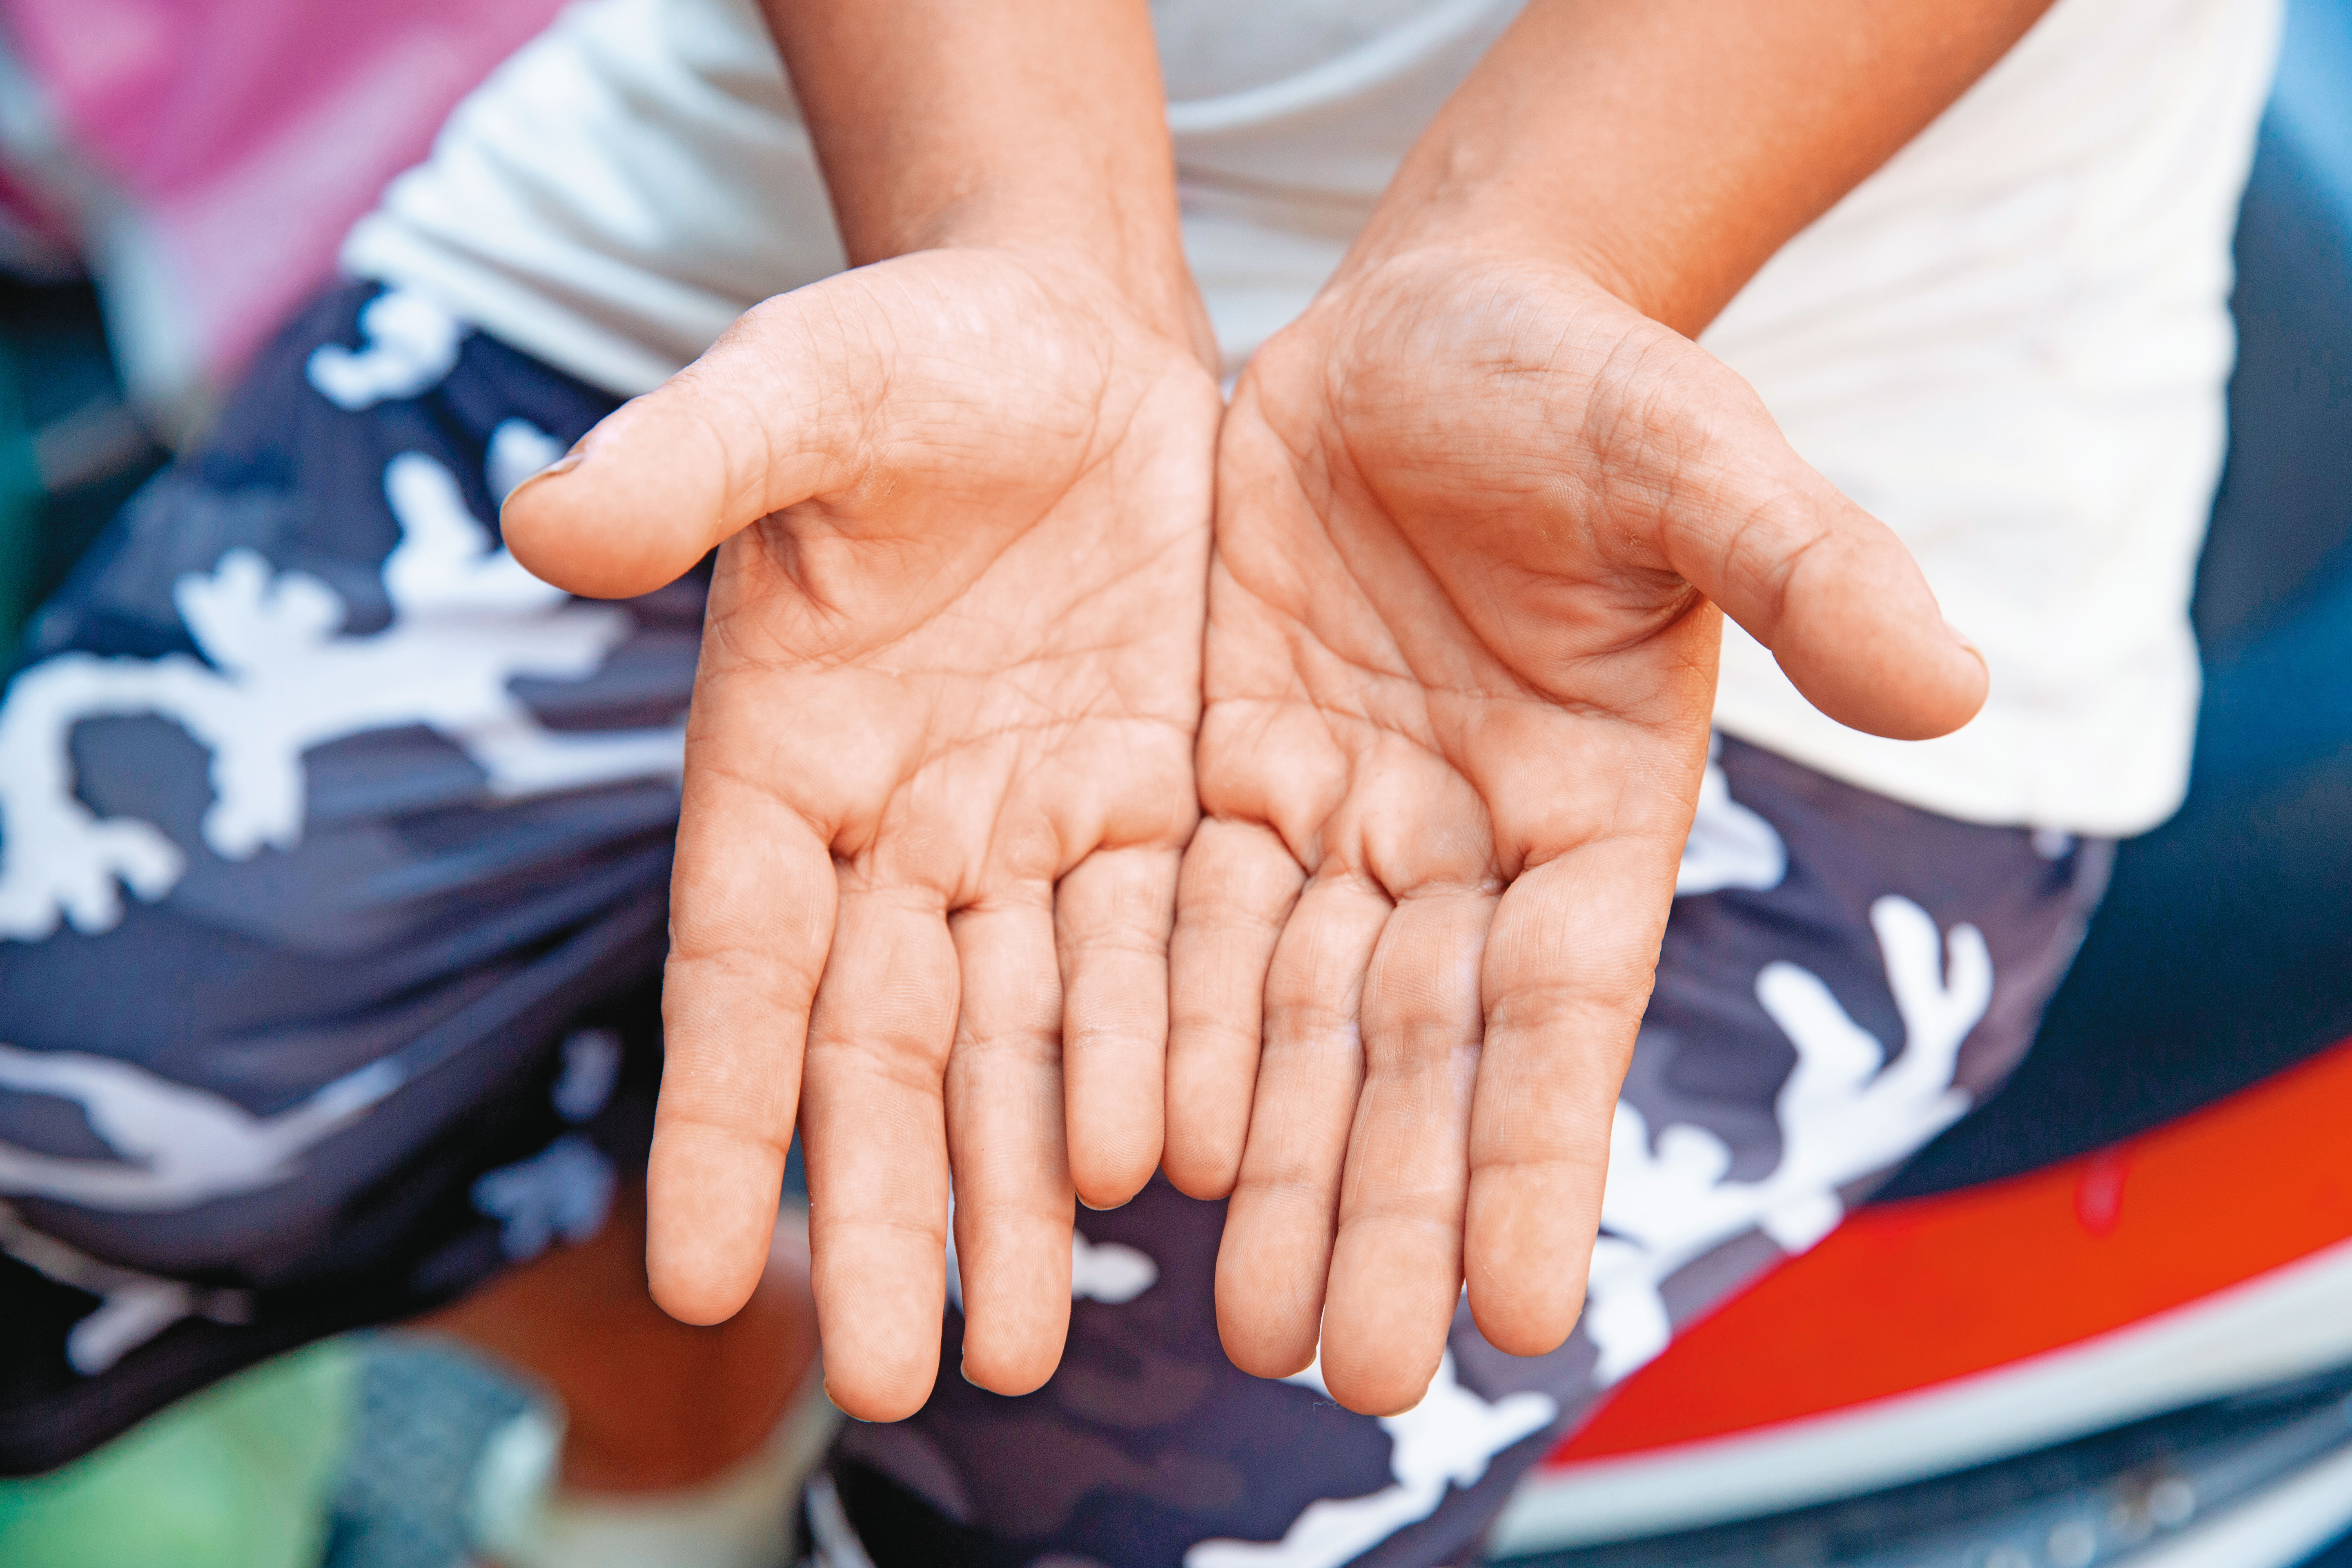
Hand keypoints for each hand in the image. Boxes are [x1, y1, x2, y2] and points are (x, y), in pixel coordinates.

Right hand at [502, 246, 1219, 1417]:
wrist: (1064, 335)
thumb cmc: (905, 353)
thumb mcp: (801, 388)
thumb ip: (691, 463)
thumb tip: (551, 519)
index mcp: (779, 762)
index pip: (740, 968)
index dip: (724, 1116)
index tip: (707, 1273)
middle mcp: (895, 831)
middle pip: (884, 1050)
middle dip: (895, 1209)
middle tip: (914, 1386)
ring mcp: (1024, 831)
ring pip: (1020, 1040)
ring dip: (1026, 1188)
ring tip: (1031, 1350)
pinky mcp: (1147, 805)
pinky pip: (1151, 958)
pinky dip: (1153, 1066)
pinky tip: (1174, 1186)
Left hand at [1165, 248, 1982, 1414]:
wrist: (1436, 322)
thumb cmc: (1588, 385)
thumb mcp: (1697, 459)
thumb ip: (1808, 571)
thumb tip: (1954, 684)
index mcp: (1593, 814)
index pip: (1563, 1016)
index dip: (1537, 1155)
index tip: (1519, 1316)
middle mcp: (1467, 851)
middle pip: (1416, 1058)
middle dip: (1385, 1209)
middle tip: (1350, 1377)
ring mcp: (1343, 819)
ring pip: (1293, 1021)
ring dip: (1271, 1165)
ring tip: (1244, 1326)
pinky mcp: (1229, 770)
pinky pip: (1187, 921)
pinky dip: (1166, 1030)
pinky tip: (1138, 1148)